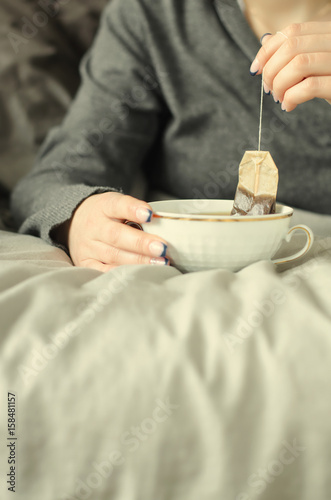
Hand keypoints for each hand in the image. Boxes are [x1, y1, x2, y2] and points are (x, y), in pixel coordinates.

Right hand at [54, 192, 169, 271]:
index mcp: (103, 206)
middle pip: (117, 235)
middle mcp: (93, 226)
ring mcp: (88, 247)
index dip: (134, 210)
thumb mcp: (117, 205)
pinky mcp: (85, 263)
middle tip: (162, 248)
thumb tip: (164, 225)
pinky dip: (121, 273)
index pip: (118, 205)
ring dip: (138, 261)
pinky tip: (138, 274)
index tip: (150, 215)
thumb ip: (137, 213)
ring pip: (113, 255)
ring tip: (160, 263)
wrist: (74, 224)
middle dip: (141, 243)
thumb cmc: (106, 216)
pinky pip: (103, 271)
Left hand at [250, 22, 330, 111]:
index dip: (267, 50)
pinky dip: (292, 98)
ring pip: (298, 64)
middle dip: (271, 70)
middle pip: (292, 46)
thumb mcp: (314, 64)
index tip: (255, 70)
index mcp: (330, 32)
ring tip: (280, 98)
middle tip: (269, 89)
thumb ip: (294, 52)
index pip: (292, 31)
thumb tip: (265, 42)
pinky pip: (309, 86)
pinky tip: (289, 106)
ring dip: (280, 85)